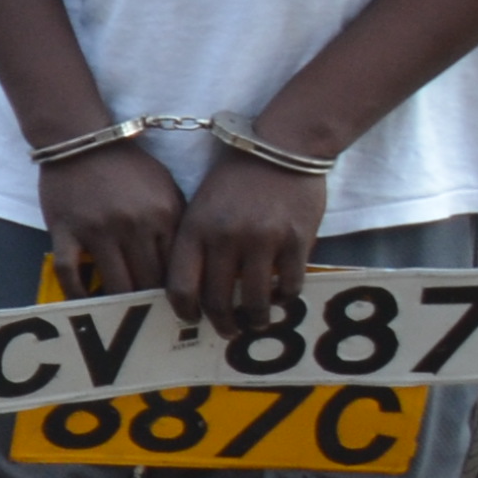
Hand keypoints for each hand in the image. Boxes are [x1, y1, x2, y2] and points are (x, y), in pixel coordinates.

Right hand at [35, 140, 183, 308]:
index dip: (177, 292)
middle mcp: (133, 225)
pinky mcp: (65, 230)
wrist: (84, 141)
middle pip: (147, 281)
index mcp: (163, 215)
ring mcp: (97, 229)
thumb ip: (178, 223)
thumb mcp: (166, 188)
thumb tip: (189, 265)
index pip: (176, 267)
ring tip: (122, 312)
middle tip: (149, 315)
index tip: (175, 306)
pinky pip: (70, 272)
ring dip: (119, 302)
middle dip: (150, 302)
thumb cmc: (129, 167)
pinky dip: (77, 291)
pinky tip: (84, 298)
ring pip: (114, 283)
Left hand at [162, 151, 322, 336]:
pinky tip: (282, 298)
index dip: (184, 311)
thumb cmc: (235, 178)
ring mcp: (262, 240)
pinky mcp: (296, 240)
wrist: (280, 147)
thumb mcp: (201, 205)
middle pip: (217, 300)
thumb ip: (195, 243)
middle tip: (228, 330)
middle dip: (222, 323)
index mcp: (195, 228)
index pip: (181, 286)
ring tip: (257, 322)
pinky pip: (290, 285)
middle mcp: (225, 238)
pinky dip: (285, 298)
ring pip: (255, 301)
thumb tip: (193, 290)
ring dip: (256, 320)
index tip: (190, 319)